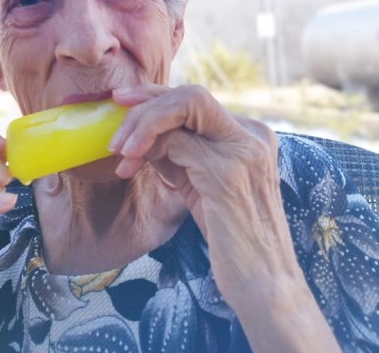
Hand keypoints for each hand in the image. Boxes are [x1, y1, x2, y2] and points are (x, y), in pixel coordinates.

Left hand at [109, 84, 298, 304]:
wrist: (265, 286)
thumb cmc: (231, 240)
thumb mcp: (204, 184)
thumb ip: (183, 153)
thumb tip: (143, 131)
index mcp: (250, 135)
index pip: (196, 99)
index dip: (156, 95)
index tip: (122, 101)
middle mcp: (252, 135)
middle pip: (190, 94)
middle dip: (144, 105)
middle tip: (115, 133)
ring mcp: (243, 150)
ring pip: (181, 107)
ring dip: (141, 127)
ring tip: (121, 155)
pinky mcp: (226, 171)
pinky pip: (176, 141)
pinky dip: (148, 149)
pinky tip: (133, 168)